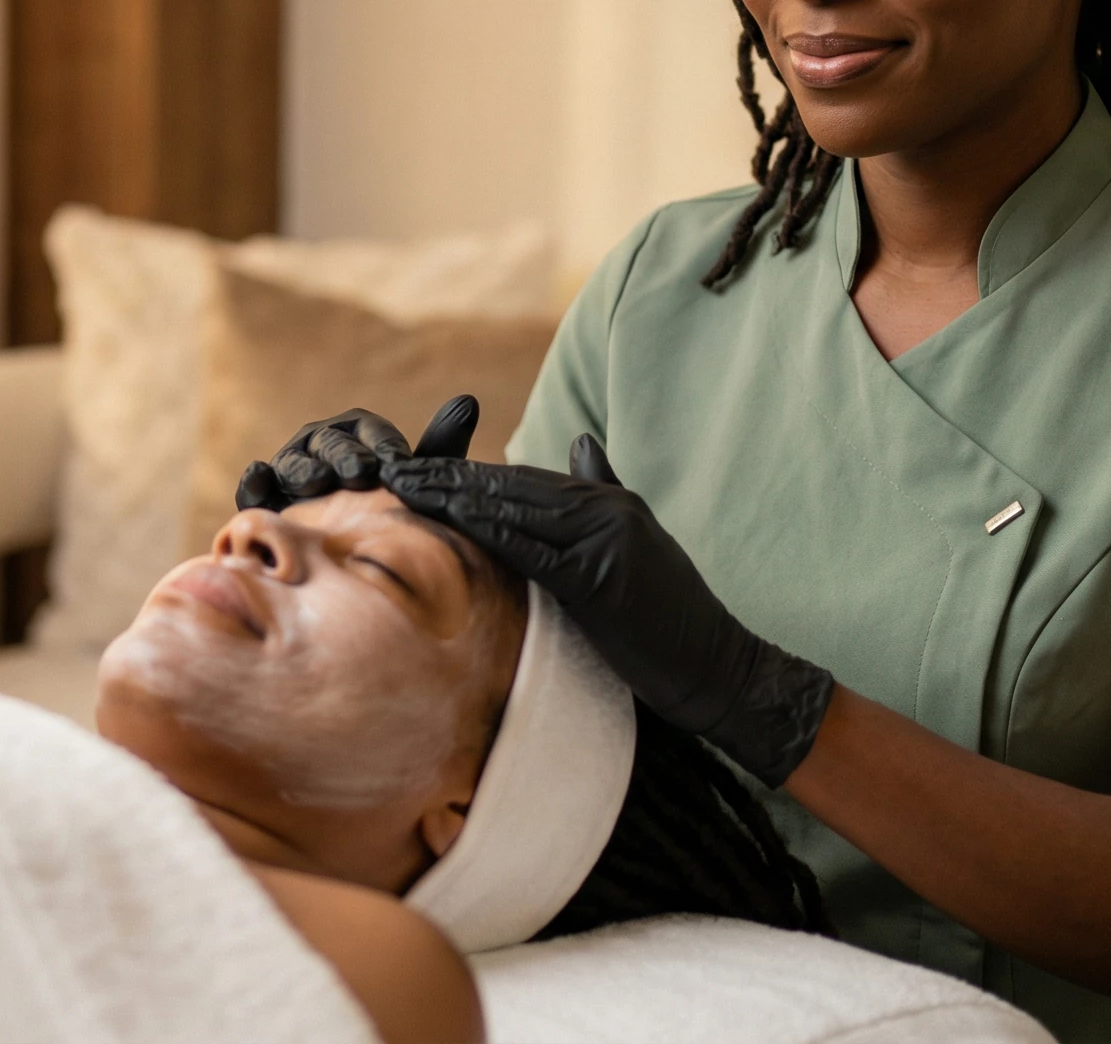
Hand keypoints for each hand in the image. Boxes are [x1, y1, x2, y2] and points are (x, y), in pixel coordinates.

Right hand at [235, 395, 482, 510]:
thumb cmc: (386, 514)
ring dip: (304, 468)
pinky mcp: (263, 499)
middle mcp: (321, 446)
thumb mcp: (412, 484)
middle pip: (331, 444)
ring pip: (294, 462)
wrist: (349, 560)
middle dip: (345, 456)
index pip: (371, 432)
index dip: (385, 446)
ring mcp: (290, 470)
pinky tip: (259, 474)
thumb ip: (437, 449)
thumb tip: (468, 401)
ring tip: (316, 480)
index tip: (399, 463)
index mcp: (359, 435)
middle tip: (361, 473)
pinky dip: (255, 479)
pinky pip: (255, 486)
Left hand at [383, 434, 835, 786]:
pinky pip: (534, 549)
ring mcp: (609, 539)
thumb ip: (603, 493)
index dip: (469, 472)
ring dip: (456, 496)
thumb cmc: (672, 618)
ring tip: (406, 488)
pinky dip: (490, 532)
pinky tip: (452, 521)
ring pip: (517, 508)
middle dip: (450, 475)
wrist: (716, 668)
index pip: (526, 479)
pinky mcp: (602, 579)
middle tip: (394, 467)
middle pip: (513, 485)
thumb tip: (580, 443)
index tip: (420, 466)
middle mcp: (609, 509)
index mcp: (611, 501)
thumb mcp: (639, 543)